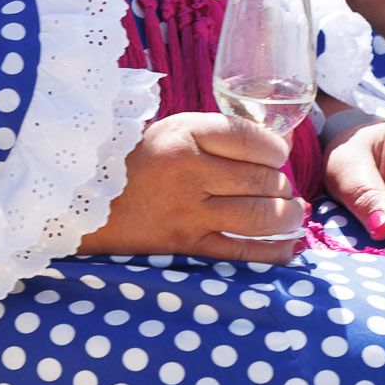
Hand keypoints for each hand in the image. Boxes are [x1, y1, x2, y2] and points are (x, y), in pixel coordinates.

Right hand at [78, 113, 300, 263]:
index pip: (249, 138)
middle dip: (281, 184)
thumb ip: (220, 136)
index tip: (280, 155)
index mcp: (185, 135)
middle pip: (260, 179)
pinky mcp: (188, 247)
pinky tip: (287, 247)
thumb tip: (278, 147)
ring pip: (259, 217)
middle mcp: (189, 173)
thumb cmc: (141, 162)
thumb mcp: (174, 131)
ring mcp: (190, 214)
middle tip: (282, 186)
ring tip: (294, 212)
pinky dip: (272, 252)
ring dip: (287, 216)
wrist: (89, 202)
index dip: (275, 149)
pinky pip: (242, 253)